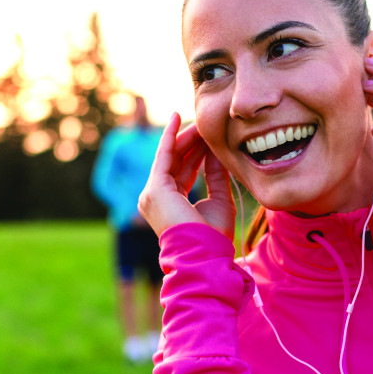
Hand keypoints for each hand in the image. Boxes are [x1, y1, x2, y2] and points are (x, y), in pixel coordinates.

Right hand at [138, 112, 234, 239]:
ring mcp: (152, 193)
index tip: (209, 136)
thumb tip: (218, 152)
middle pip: (176, 161)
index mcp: (171, 202)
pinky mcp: (155, 189)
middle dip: (192, 141)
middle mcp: (157, 197)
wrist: (205, 254)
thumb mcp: (220, 199)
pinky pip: (164, 156)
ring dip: (185, 137)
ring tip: (200, 121)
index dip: (197, 152)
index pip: (184, 170)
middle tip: (206, 124)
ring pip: (170, 156)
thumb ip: (217, 175)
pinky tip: (176, 119)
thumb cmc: (214, 235)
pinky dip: (170, 136)